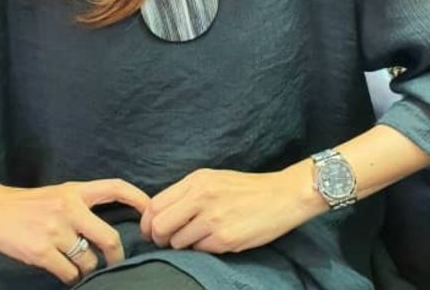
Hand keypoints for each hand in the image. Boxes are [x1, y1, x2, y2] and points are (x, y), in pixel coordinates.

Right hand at [0, 179, 149, 284]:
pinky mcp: (41, 251)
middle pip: (108, 236)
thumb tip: (108, 228)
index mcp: (76, 190)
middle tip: (116, 263)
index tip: (151, 211)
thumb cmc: (28, 203)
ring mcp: (55, 230)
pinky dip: (72, 277)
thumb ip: (82, 205)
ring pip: (88, 260)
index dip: (137, 198)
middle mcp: (69, 208)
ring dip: (88, 269)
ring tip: (81, 267)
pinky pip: (69, 273)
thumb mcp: (59, 194)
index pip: (115, 188)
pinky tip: (66, 273)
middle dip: (116, 255)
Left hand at [140, 167, 309, 253]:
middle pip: (159, 225)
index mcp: (196, 180)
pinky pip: (199, 251)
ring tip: (198, 237)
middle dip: (158, 238)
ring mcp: (213, 219)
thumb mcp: (213, 179)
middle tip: (167, 241)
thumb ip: (187, 193)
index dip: (147, 221)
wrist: (282, 196)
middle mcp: (201, 197)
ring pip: (177, 242)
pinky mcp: (226, 239)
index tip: (151, 229)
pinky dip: (202, 249)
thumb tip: (158, 213)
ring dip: (182, 245)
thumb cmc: (246, 188)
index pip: (155, 204)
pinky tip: (216, 239)